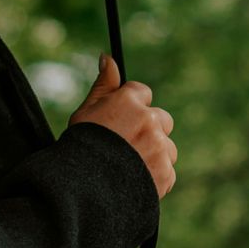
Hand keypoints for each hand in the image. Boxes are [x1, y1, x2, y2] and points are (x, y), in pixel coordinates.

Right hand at [68, 54, 176, 200]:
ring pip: (167, 146)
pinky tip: (133, 180)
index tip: (119, 121)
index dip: (130, 107)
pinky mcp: (166, 173)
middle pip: (161, 118)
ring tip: (128, 167)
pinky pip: (167, 170)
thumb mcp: (87, 111)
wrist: (82, 191)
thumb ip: (103, 84)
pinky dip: (155, 176)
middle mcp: (149, 121)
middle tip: (124, 146)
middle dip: (148, 129)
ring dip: (154, 153)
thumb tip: (107, 56)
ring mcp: (160, 148)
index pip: (142, 92)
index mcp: (130, 102)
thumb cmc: (81, 147)